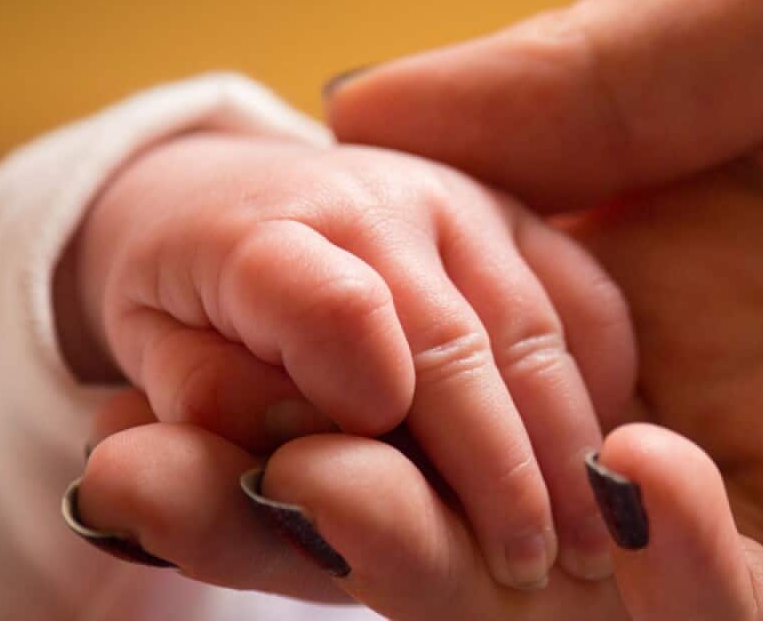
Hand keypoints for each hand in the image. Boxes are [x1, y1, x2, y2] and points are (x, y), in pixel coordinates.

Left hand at [59, 134, 636, 587]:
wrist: (233, 196)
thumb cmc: (190, 300)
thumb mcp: (153, 358)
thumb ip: (207, 398)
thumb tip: (300, 445)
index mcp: (259, 233)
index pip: (326, 308)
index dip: (366, 391)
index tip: (398, 498)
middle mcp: (371, 200)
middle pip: (454, 342)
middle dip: (498, 467)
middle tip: (531, 565)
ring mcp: (455, 198)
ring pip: (534, 328)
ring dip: (568, 441)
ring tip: (594, 536)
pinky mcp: (514, 211)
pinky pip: (585, 293)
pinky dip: (605, 374)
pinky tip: (610, 449)